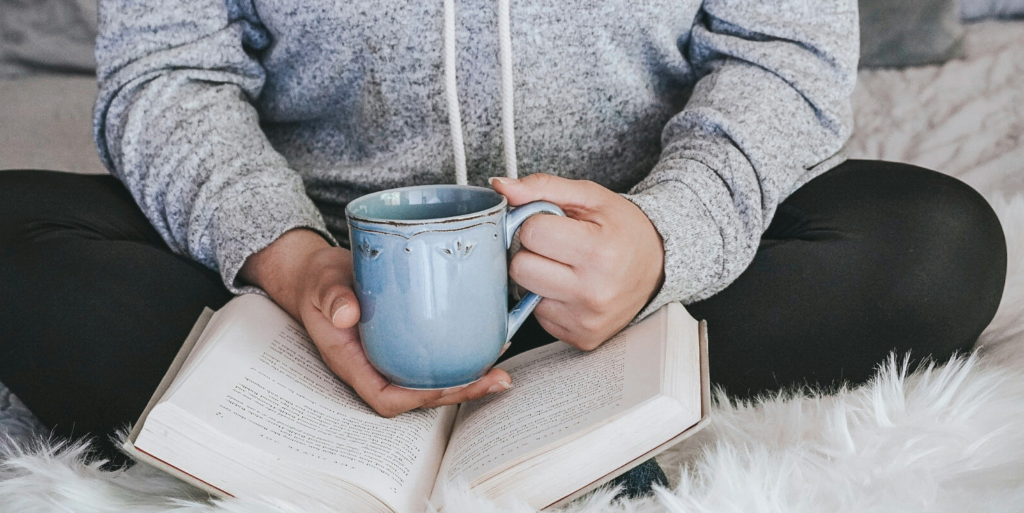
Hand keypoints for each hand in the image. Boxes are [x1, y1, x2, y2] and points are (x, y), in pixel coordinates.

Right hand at [239, 229, 512, 416]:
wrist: (318, 273)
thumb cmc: (319, 283)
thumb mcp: (322, 285)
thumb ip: (332, 298)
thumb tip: (346, 314)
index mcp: (353, 364)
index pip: (387, 398)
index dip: (419, 400)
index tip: (449, 389)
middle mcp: (376, 366)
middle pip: (419, 395)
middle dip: (459, 393)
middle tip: (495, 379)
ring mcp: (393, 355)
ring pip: (432, 378)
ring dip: (467, 378)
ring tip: (500, 368)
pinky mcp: (408, 339)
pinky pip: (436, 356)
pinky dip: (462, 354)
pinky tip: (489, 341)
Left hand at [490, 174, 664, 350]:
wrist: (659, 266)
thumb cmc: (623, 229)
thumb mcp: (590, 197)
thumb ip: (542, 188)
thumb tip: (501, 186)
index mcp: (599, 252)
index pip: (531, 233)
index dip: (536, 223)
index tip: (554, 224)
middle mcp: (594, 292)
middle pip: (520, 268)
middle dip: (530, 252)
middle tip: (555, 247)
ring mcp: (587, 320)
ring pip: (525, 294)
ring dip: (537, 278)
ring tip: (565, 267)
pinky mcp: (582, 338)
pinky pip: (539, 317)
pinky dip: (548, 300)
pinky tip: (570, 289)